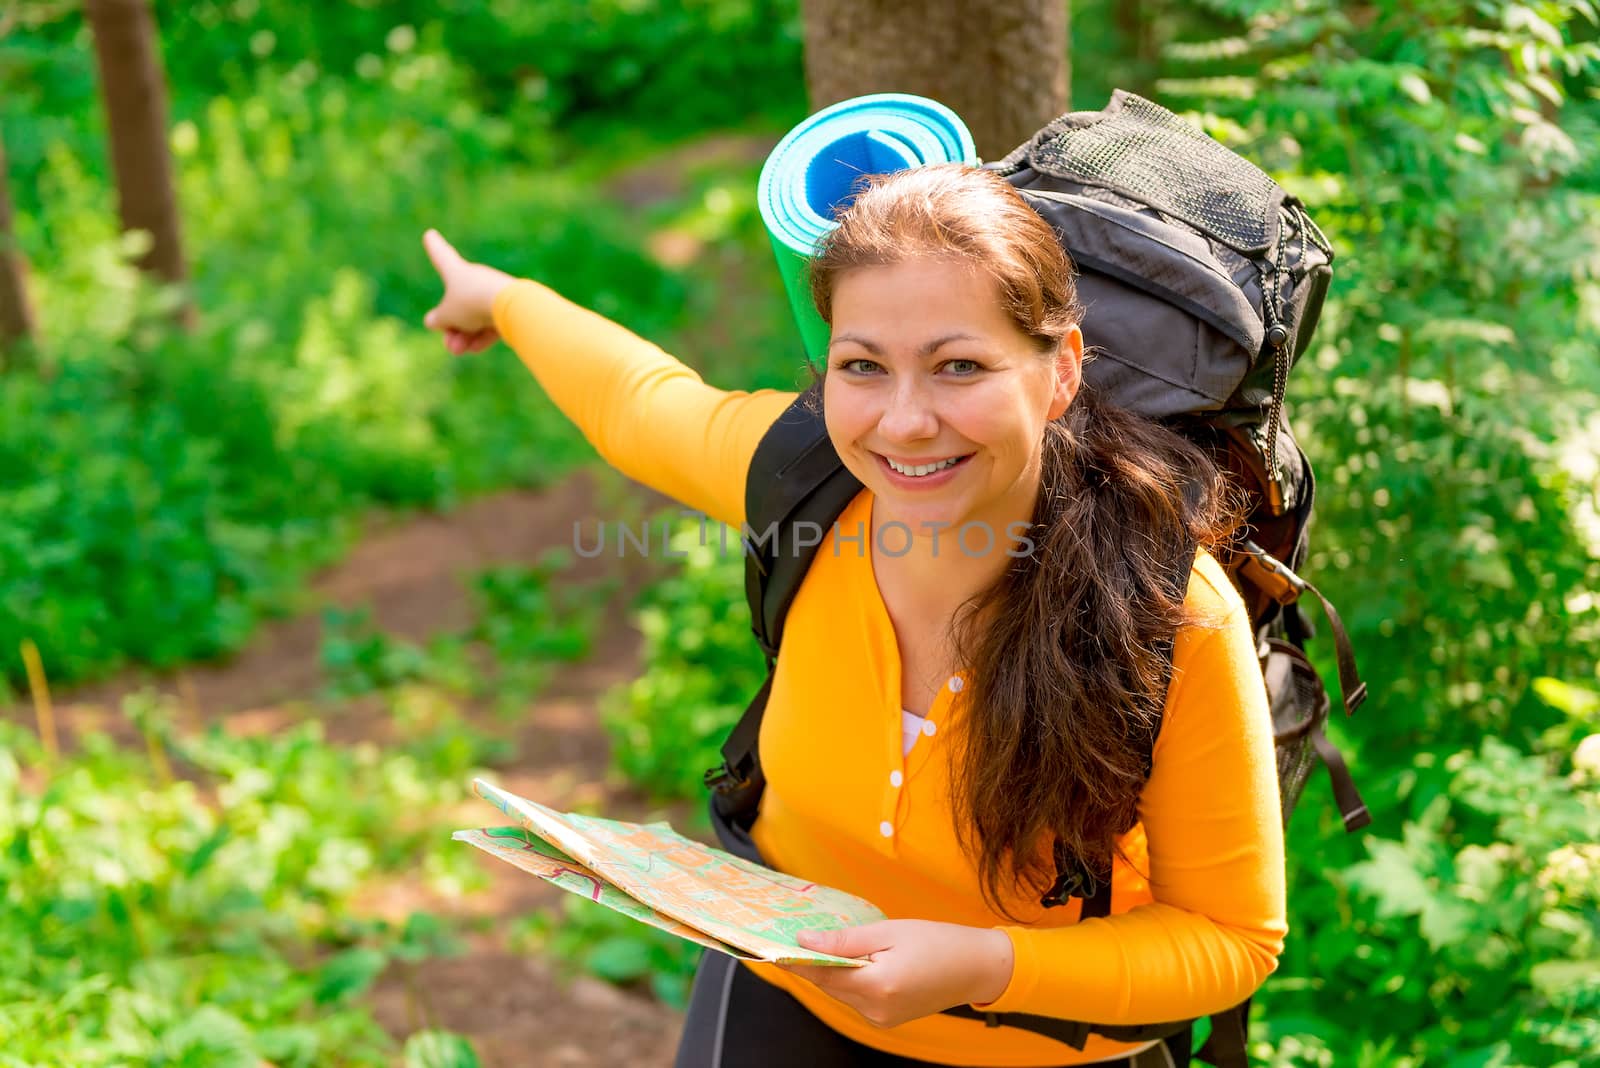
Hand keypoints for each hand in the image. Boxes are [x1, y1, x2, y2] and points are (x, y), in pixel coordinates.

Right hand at [421, 229, 514, 355]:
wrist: (509, 306)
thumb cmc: (471, 303)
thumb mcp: (447, 314)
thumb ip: (439, 319)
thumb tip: (433, 321)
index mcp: (457, 271)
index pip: (441, 256)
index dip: (434, 247)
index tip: (430, 234)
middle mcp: (475, 278)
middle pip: (458, 304)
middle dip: (452, 327)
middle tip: (451, 346)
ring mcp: (492, 292)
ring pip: (474, 318)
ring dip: (464, 336)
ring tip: (460, 350)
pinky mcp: (508, 307)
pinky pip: (490, 324)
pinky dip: (482, 336)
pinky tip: (475, 348)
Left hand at [777, 920, 1014, 1029]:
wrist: (976, 968)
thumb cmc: (939, 943)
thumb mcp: (889, 931)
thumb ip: (846, 940)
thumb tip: (806, 941)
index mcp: (877, 986)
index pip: (823, 974)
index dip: (796, 960)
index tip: (773, 946)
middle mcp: (876, 1010)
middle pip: (830, 984)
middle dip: (813, 962)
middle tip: (797, 935)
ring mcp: (881, 1019)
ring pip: (842, 991)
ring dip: (832, 970)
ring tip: (824, 943)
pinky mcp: (887, 1019)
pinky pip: (857, 997)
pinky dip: (850, 979)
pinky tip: (853, 960)